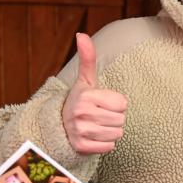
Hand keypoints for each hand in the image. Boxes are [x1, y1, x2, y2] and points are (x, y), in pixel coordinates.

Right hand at [61, 33, 127, 153]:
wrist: (59, 125)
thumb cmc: (80, 100)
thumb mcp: (86, 80)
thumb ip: (87, 58)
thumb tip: (81, 34)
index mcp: (86, 95)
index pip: (123, 103)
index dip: (116, 104)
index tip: (103, 103)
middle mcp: (81, 113)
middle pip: (121, 120)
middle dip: (114, 119)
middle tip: (99, 116)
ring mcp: (80, 131)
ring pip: (117, 134)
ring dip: (110, 132)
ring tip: (97, 126)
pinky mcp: (82, 147)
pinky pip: (109, 147)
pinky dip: (105, 144)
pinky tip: (94, 137)